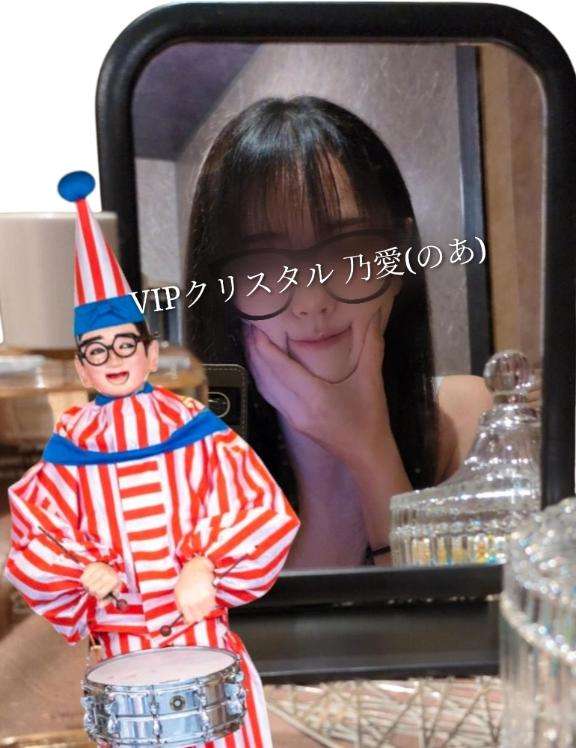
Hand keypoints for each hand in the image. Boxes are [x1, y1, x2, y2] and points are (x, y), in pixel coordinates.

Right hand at [81, 562, 120, 606]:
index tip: (100, 592)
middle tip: (95, 588)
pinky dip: (84, 580)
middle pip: (92, 589)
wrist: (111, 566)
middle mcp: (107, 573)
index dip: (98, 595)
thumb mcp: (113, 591)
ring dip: (87, 586)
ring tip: (92, 583)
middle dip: (92, 591)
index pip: (100, 593)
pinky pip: (82, 578)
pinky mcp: (92, 565)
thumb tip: (100, 605)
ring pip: (86, 584)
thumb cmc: (111, 581)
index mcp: (114, 580)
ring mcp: (99, 568)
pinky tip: (89, 578)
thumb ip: (107, 600)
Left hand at [174, 556, 216, 624]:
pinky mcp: (209, 593)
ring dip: (206, 607)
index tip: (194, 617)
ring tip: (203, 599)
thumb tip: (186, 619)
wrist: (196, 565)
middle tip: (200, 607)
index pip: (189, 618)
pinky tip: (208, 595)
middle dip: (200, 613)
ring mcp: (200, 597)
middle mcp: (191, 600)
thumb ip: (181, 606)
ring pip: (206, 612)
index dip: (192, 619)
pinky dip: (211, 602)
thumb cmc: (186, 579)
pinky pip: (212, 604)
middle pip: (199, 617)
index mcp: (182, 601)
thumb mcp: (178, 592)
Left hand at [243, 308, 391, 468]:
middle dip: (254, 349)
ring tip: (251, 340)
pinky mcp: (291, 421)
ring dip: (254, 363)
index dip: (264, 346)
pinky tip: (262, 364)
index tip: (257, 325)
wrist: (365, 455)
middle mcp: (297, 408)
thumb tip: (373, 315)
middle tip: (249, 325)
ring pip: (263, 387)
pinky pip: (269, 395)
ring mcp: (292, 417)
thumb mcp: (372, 381)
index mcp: (315, 397)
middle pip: (265, 376)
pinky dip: (261, 377)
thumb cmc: (370, 418)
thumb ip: (372, 346)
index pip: (280, 368)